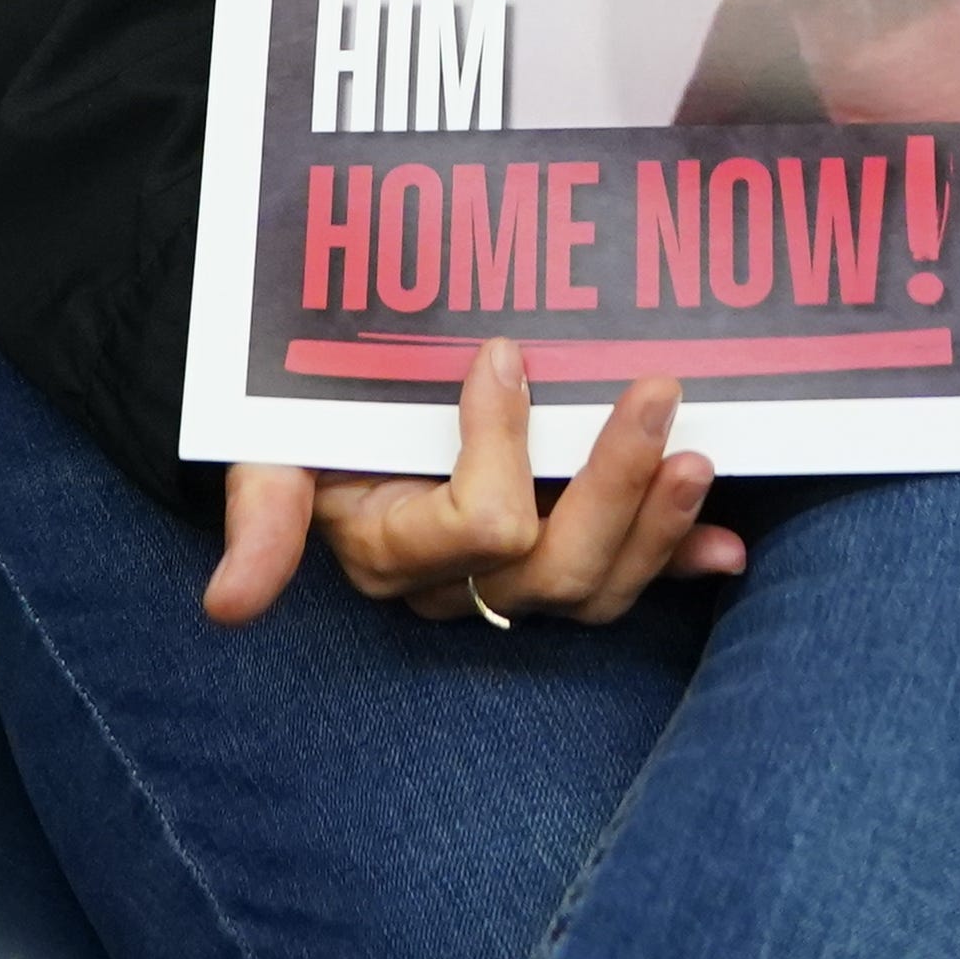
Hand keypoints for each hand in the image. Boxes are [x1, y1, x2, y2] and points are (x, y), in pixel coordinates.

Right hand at [202, 340, 746, 626]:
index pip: (476, 527)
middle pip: (552, 569)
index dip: (501, 447)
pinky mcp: (559, 554)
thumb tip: (230, 605)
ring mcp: (513, 575)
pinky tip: (729, 545)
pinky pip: (625, 581)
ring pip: (596, 586)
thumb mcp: (265, 451)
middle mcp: (454, 582)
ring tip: (698, 458)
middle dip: (613, 483)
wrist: (321, 402)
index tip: (503, 353)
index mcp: (388, 552)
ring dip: (657, 525)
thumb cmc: (299, 417)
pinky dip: (680, 560)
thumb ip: (260, 516)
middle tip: (653, 390)